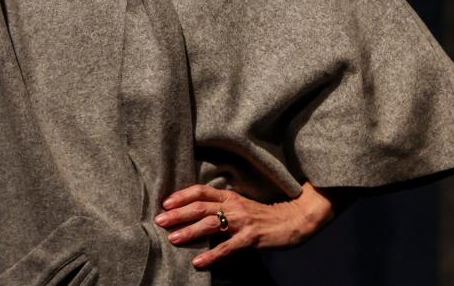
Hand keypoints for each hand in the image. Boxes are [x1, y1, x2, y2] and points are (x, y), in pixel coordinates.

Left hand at [154, 182, 333, 269]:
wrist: (293, 220)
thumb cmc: (264, 214)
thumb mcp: (241, 204)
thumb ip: (222, 206)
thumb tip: (197, 212)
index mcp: (230, 195)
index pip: (201, 191)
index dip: (182, 195)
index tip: (165, 202)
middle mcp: (233, 205)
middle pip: (200, 206)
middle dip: (178, 213)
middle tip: (159, 220)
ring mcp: (242, 221)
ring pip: (210, 224)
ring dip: (189, 231)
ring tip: (173, 238)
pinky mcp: (250, 238)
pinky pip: (227, 247)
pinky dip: (212, 255)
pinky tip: (198, 263)